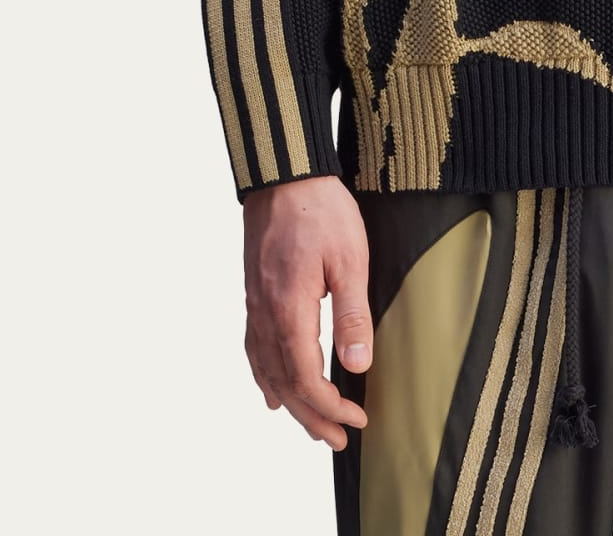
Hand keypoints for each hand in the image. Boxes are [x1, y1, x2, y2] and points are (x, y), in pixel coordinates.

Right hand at [242, 174, 374, 449]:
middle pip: (283, 383)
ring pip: (266, 369)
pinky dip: (264, 375)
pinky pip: (254, 347)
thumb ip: (352, 313)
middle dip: (311, 416)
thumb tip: (358, 364)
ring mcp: (255, 304)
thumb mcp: (349, 258)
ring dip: (289, 403)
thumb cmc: (320, 209)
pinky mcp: (253, 292)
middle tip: (338, 440)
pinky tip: (271, 389)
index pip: (306, 378)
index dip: (330, 406)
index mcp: (289, 309)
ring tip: (310, 425)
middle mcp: (265, 313)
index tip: (357, 419)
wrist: (285, 173)